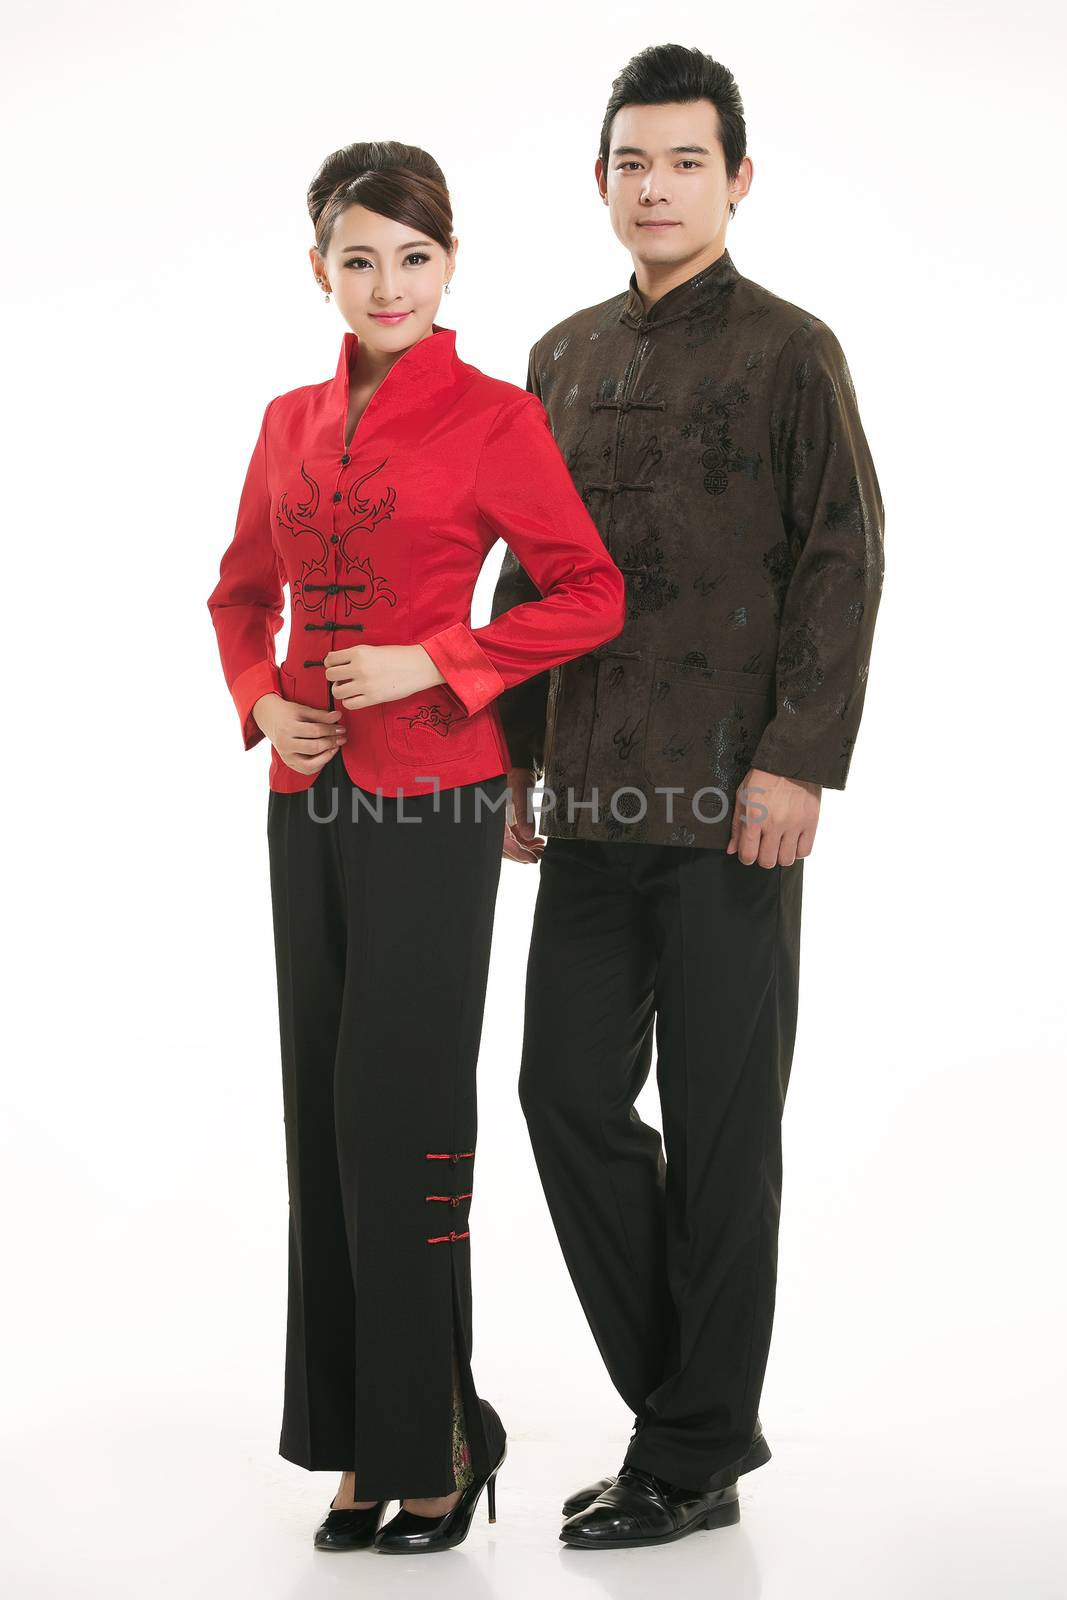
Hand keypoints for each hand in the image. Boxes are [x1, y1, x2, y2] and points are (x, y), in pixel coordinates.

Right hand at [252, 693, 345, 775]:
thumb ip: (321, 715)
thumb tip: (338, 716)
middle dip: (331, 742)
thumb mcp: (302, 709)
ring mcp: (286, 756)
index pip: (316, 731)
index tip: (341, 728)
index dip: (331, 730)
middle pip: (314, 747)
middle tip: (341, 737)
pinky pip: (307, 769)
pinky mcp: (289, 762)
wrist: (269, 718)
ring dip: (327, 756)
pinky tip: (326, 754)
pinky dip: (319, 764)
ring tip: (335, 747)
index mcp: (288, 728)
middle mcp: (285, 744)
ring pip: (310, 764)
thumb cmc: (286, 713)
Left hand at [323, 643, 443, 709]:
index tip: (336, 666)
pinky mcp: (373, 698)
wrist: (418, 666)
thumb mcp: (372, 649)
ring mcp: (365, 684)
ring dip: (339, 690)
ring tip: (348, 688)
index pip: (330, 659)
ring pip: (336, 691)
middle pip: (330, 675)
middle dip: (334, 677)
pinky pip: (349, 704)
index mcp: (358, 652)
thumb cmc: (397, 656)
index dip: (330, 663)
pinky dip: (348, 701)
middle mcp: (359, 668)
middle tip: (343, 678)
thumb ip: (354, 656)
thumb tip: (334, 662)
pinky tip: (355, 697)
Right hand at [503, 767, 544, 862]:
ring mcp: (500, 821)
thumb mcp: (521, 791)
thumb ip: (524, 814)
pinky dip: (525, 840)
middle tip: (540, 855)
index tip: (533, 859)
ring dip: (526, 848)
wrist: (514, 762)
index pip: (505, 842)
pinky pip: (514, 835)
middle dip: (524, 853)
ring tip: (541, 848)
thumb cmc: (515, 773)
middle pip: (507, 847)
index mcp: (494, 816)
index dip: (519, 853)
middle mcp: (495, 821)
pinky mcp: (506, 820)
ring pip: (511, 842)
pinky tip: (537, 841)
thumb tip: (529, 835)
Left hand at [726, 767, 819, 866]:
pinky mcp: (811, 822)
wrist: (790, 760)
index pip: (748, 855)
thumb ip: (737, 826)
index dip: (746, 858)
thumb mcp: (743, 796)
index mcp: (755, 817)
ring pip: (786, 860)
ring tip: (779, 844)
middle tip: (763, 847)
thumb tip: (732, 849)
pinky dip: (797, 851)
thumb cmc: (764, 776)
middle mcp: (775, 823)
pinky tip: (792, 841)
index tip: (748, 852)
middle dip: (762, 858)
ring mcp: (794, 824)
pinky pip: (805, 851)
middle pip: (767, 861)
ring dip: (780, 856)